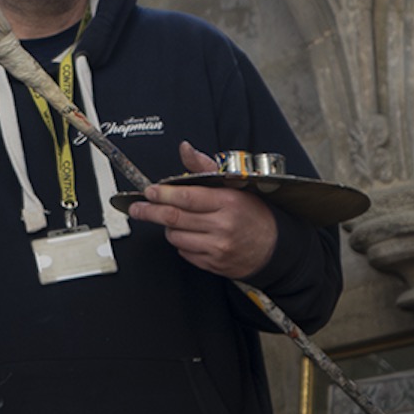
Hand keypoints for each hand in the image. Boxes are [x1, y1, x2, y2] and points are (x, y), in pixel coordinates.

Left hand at [127, 141, 276, 278]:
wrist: (276, 248)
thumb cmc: (252, 212)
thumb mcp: (233, 184)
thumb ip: (204, 166)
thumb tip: (185, 148)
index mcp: (227, 202)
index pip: (186, 197)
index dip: (163, 194)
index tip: (149, 191)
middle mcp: (223, 226)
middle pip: (175, 218)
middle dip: (150, 212)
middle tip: (137, 208)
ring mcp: (218, 248)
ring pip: (176, 237)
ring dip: (167, 227)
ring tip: (172, 220)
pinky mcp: (215, 265)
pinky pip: (185, 253)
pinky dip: (180, 243)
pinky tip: (188, 235)